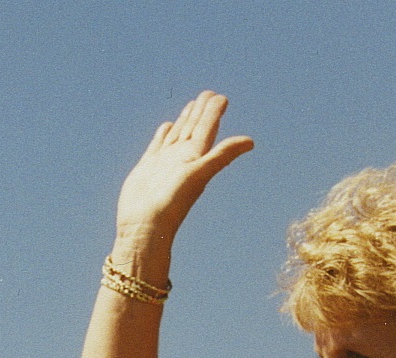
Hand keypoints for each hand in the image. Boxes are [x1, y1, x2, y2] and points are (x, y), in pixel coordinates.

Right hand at [115, 91, 253, 238]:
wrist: (144, 226)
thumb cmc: (172, 204)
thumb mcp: (199, 174)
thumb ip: (223, 155)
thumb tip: (251, 141)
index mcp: (195, 158)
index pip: (207, 129)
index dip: (214, 113)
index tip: (221, 97)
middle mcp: (181, 158)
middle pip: (194, 129)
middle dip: (201, 111)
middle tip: (209, 94)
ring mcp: (164, 162)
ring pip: (177, 135)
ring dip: (185, 120)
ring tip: (191, 105)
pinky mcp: (148, 167)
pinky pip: (158, 145)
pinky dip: (163, 135)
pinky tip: (166, 126)